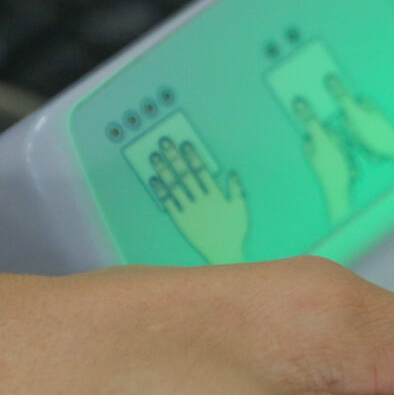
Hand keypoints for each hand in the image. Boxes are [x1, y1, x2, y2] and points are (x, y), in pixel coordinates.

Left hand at [146, 135, 251, 263]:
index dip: (192, 156)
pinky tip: (153, 180)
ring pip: (174, 186)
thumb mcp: (240, 208)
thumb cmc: (234, 230)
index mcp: (215, 195)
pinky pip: (169, 204)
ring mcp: (189, 210)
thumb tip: (232, 171)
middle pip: (185, 174)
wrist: (223, 253)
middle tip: (164, 141)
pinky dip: (161, 192)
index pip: (201, 171)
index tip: (184, 144)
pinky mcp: (181, 220)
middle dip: (174, 157)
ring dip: (163, 170)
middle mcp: (201, 200)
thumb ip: (236, 189)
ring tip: (154, 157)